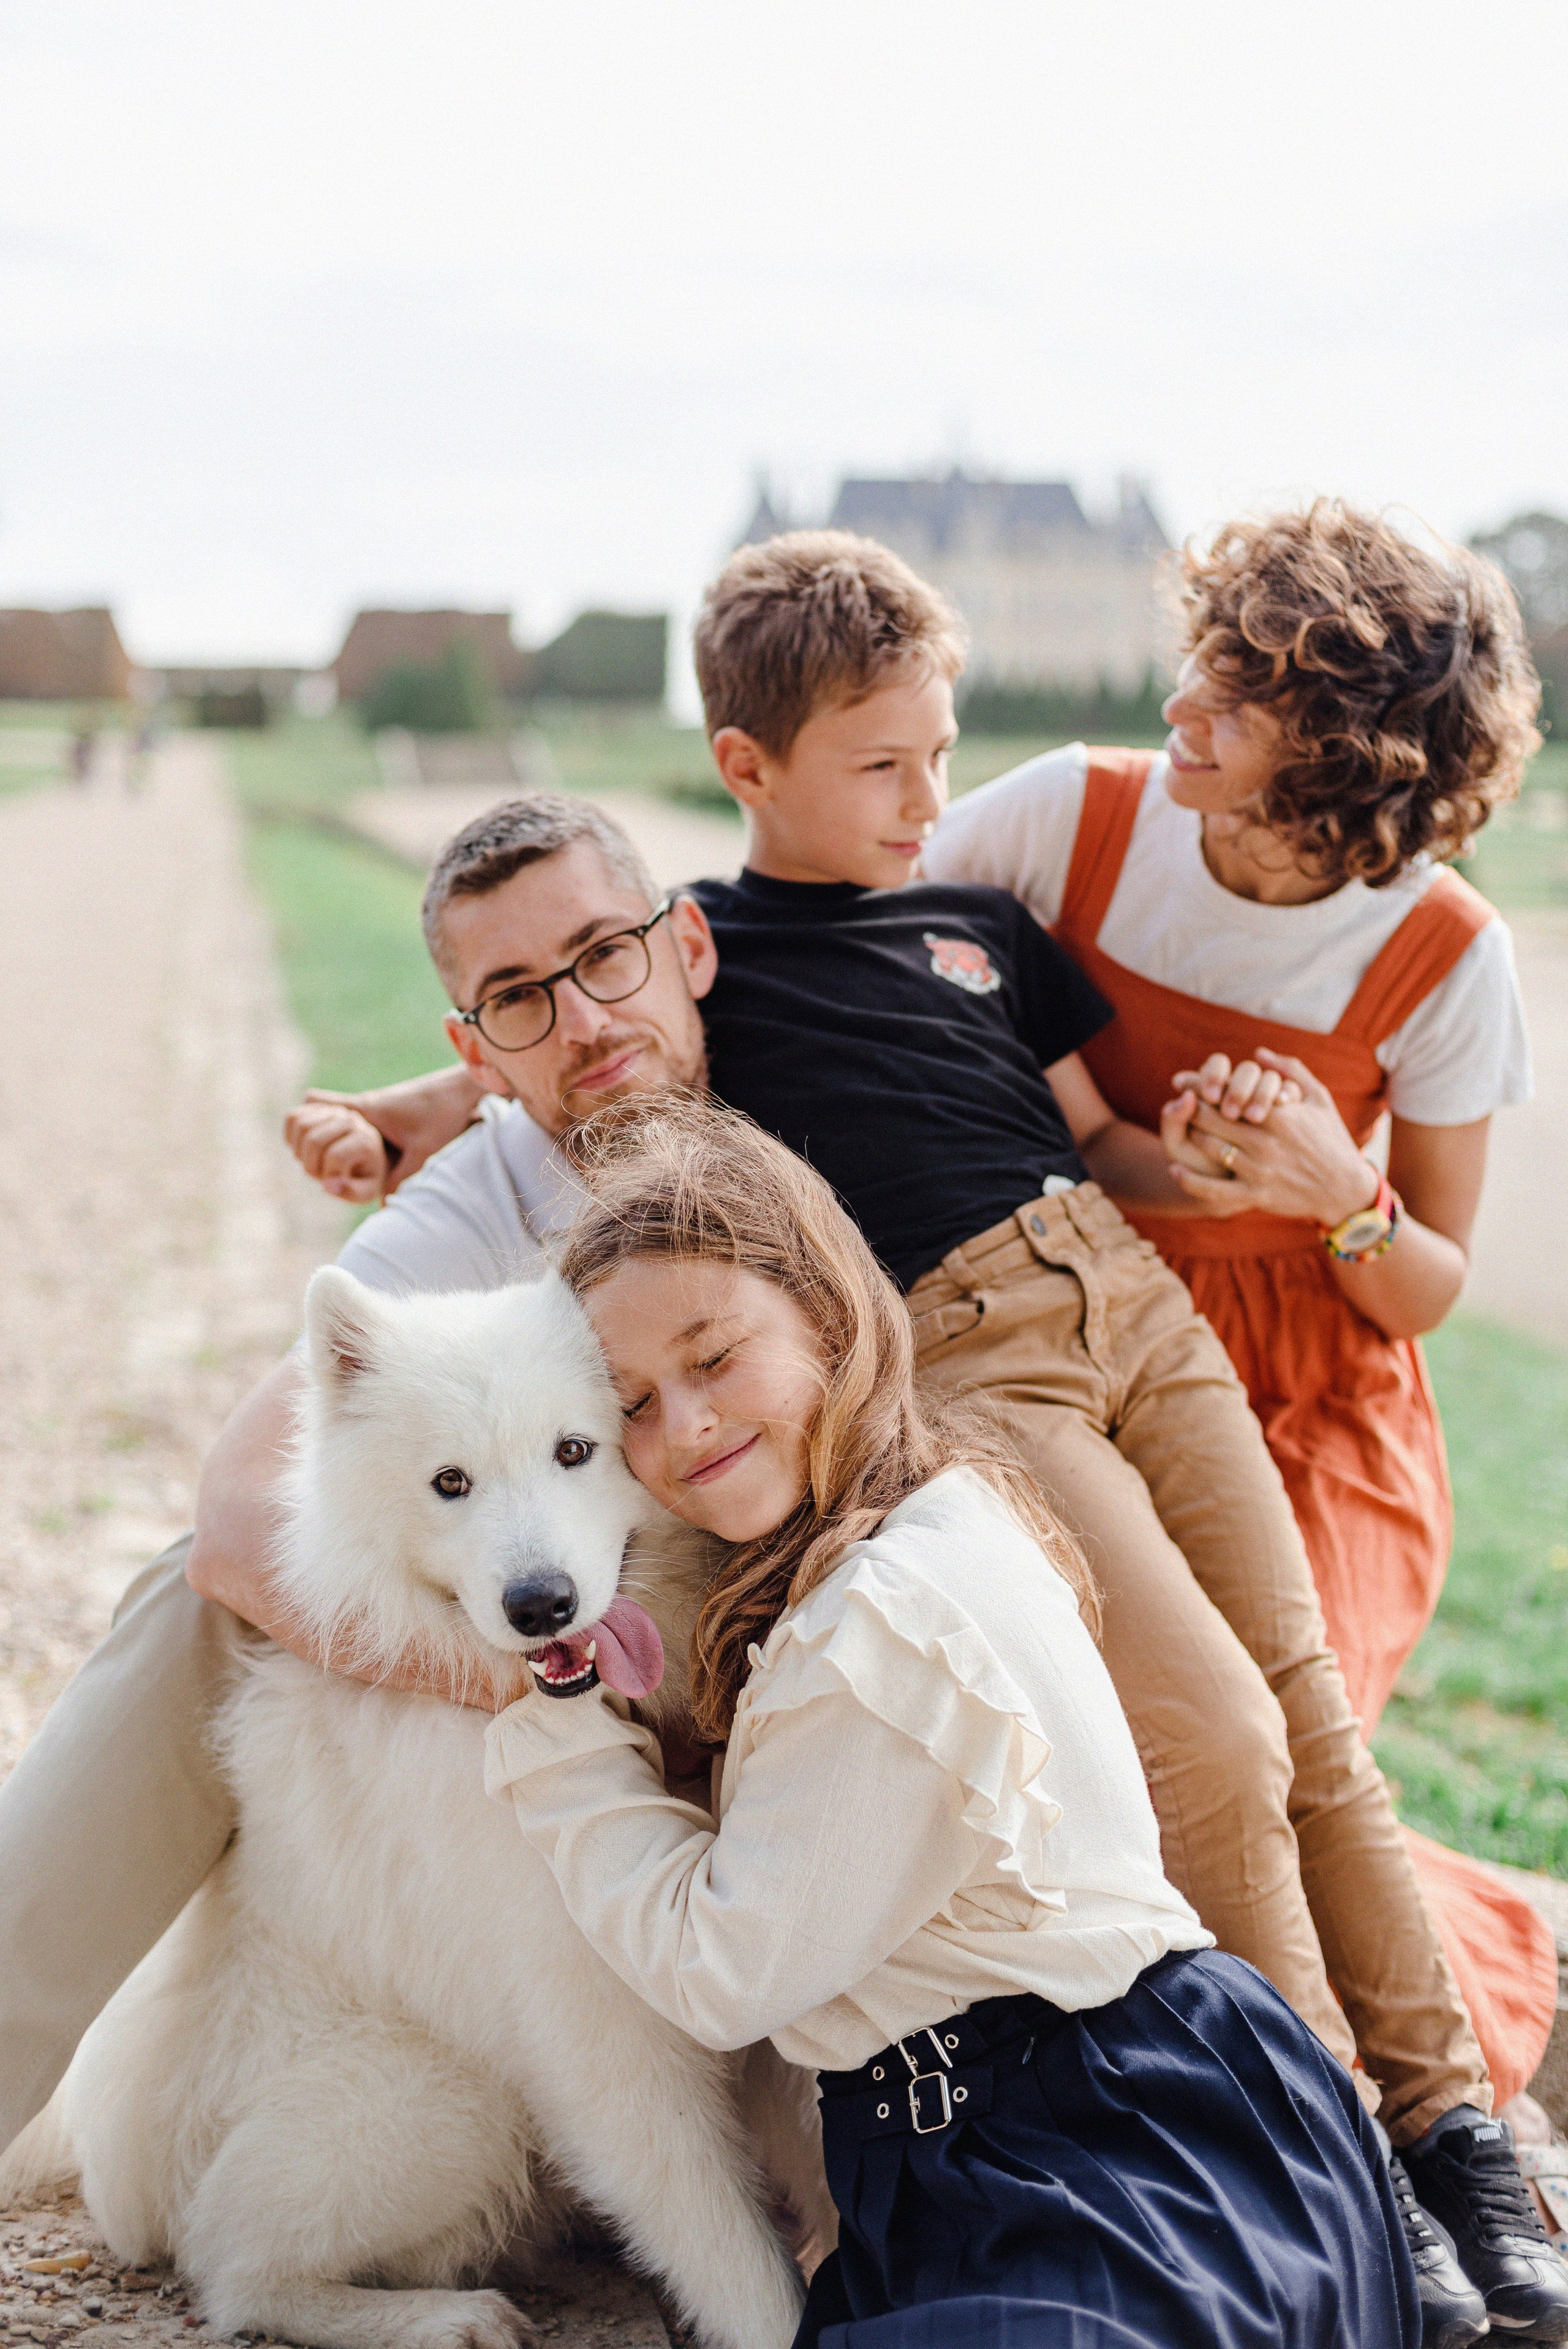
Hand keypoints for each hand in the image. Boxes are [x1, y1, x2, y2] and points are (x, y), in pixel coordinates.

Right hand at [284, 1067, 483, 1200]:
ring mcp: (378, 1104)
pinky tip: (369, 1155)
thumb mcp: (423, 1152)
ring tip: (339, 1160)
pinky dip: (356, 1133)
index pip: (315, 1102)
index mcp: (365, 1108)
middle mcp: (366, 1102)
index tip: (308, 1145)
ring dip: (334, 1133)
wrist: (464, 1088)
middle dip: (313, 1132)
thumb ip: (402, 1179)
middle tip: (318, 1156)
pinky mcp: (391, 1108)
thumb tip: (384, 1209)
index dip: (304, 1122)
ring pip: (339, 1113)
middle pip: (319, 1106)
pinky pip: (360, 1117)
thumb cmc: (443, 1115)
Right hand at [284, 1095, 390, 1202]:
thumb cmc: (366, 1176)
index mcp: (365, 1141)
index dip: (328, 1175)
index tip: (335, 1183)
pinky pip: (292, 1117)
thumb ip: (351, 1192)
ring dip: (300, 1151)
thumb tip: (327, 1186)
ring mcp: (334, 1111)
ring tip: (314, 1161)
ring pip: (301, 1126)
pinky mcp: (318, 1107)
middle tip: (321, 1174)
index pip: (334, 1156)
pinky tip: (303, 1149)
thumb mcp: (367, 1191)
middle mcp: (351, 1120)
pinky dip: (291, 1137)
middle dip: (310, 1165)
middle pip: (314, 1140)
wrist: (367, 1157)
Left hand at [1160, 1049, 1380, 1224]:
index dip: (1201, 1086)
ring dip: (1191, 1137)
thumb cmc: (1332, 1138)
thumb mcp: (1319, 1098)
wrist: (1345, 1188)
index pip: (1229, 1094)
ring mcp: (1260, 1170)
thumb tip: (1259, 1052)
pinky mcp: (1257, 1196)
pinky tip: (1174, 1170)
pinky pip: (1215, 1191)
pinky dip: (1191, 1181)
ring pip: (1211, 1149)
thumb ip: (1291, 1070)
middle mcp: (1266, 1142)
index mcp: (1279, 1116)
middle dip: (1192, 1108)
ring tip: (1181, 1128)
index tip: (1183, 1081)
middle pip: (1213, 1120)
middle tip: (1178, 1102)